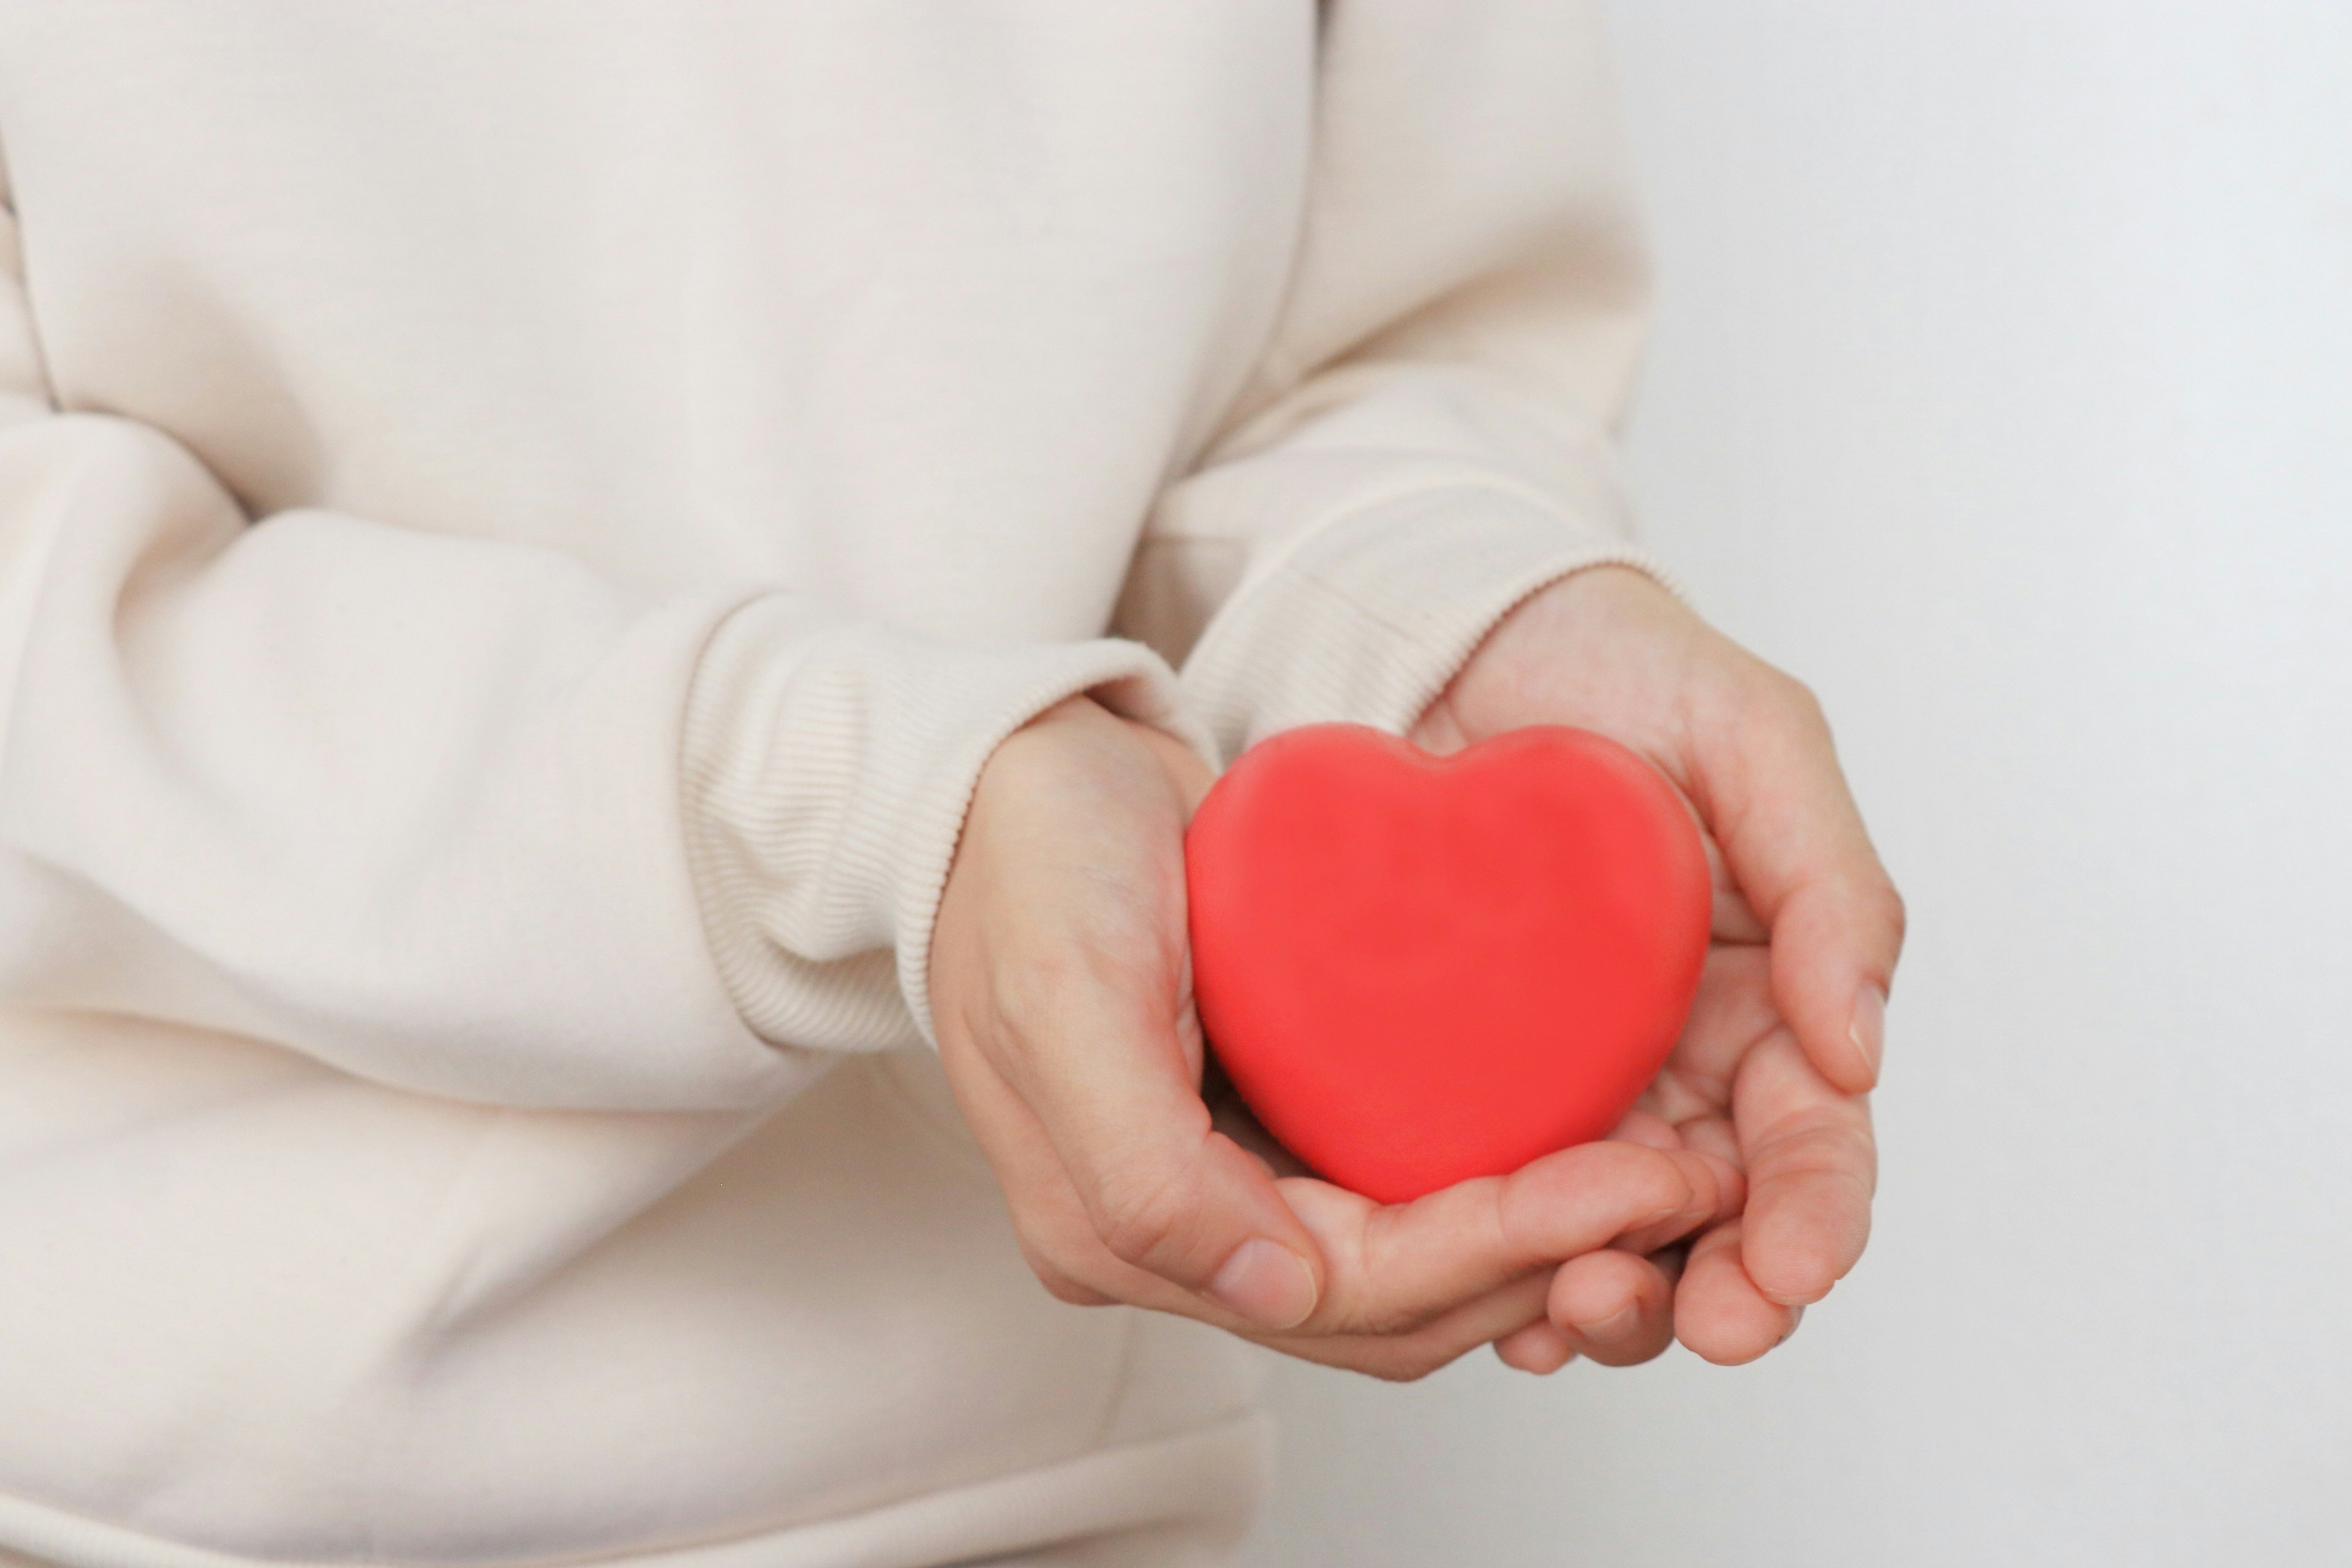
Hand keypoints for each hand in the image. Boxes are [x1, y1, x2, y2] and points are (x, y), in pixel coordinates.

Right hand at [932, 695, 1739, 1378]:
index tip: (1631, 1178)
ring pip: (1416, 1264)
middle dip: (1546, 1256)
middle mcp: (1186, 1229)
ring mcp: (1231, 1179)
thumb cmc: (1026, 860)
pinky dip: (1496, 1174)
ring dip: (1539, 1235)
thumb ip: (1142, 1166)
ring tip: (1663, 1167)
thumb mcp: (1064, 995)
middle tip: (1681, 1179)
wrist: (1009, 769)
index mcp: (1123, 1228)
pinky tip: (1582, 1124)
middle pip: (1399, 1304)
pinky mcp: (1271, 1117)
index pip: (1348, 1289)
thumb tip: (1272, 1290)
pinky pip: (1404, 1184)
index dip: (1499, 1251)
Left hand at [1412, 566, 1902, 1368]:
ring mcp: (1574, 1079)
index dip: (1811, 1220)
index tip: (1786, 1274)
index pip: (1811, 1141)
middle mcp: (1681, 1062)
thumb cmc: (1621, 664)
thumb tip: (1862, 1046)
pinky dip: (1501, 1258)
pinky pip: (1494, 1188)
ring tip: (1568, 1316)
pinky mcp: (1468, 1075)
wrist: (1461, 633)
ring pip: (1611, 1232)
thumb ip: (1831, 877)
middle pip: (1718, 1220)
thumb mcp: (1754, 736)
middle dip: (1711, 1293)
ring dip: (1607, 1294)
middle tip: (1677, 1321)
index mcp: (1770, 1001)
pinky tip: (1488, 1296)